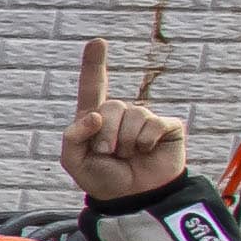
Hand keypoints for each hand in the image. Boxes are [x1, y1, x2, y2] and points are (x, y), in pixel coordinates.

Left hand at [57, 34, 193, 206]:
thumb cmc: (102, 178)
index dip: (94, 64)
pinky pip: (154, 124)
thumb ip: (73, 136)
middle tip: (107, 154)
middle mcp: (121, 114)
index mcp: (96, 117)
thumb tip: (94, 114)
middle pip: (110, 106)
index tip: (98, 42)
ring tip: (127, 156)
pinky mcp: (167, 127)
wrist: (132, 199)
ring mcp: (145, 119)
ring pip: (133, 115)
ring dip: (126, 142)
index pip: (93, 86)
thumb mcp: (74, 161)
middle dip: (105, 135)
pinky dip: (146, 141)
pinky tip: (146, 151)